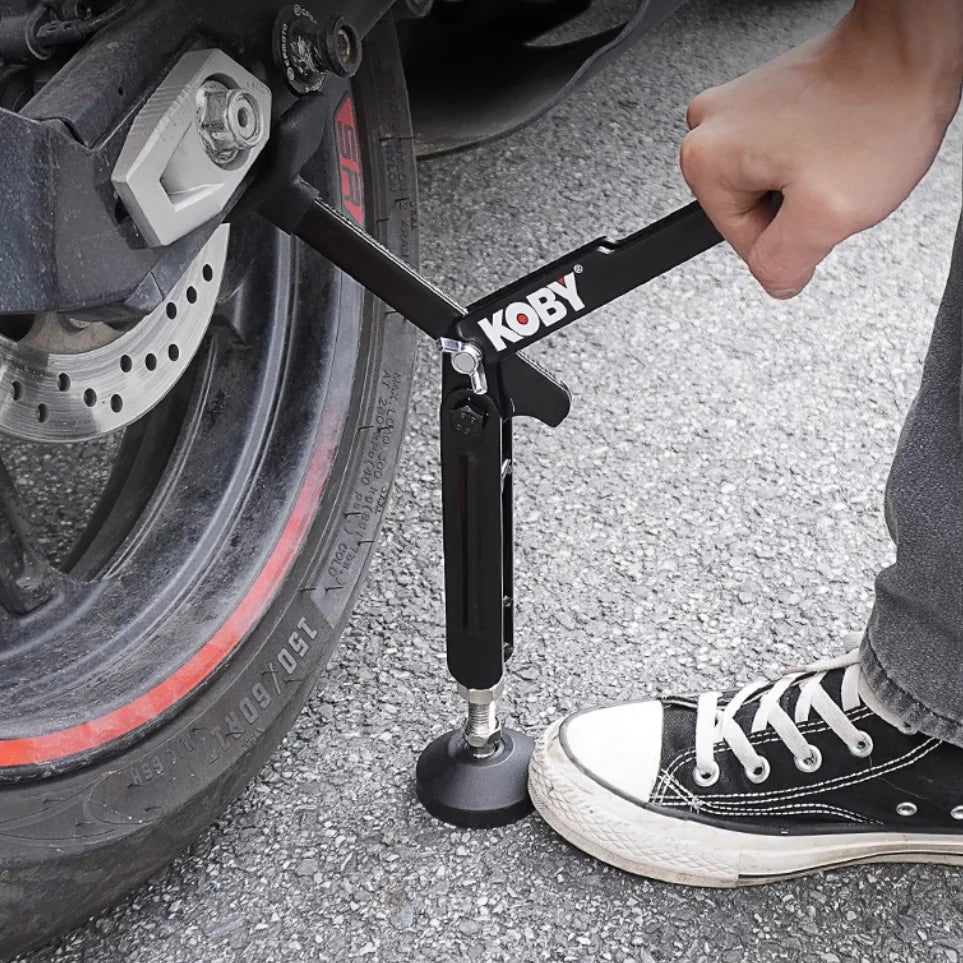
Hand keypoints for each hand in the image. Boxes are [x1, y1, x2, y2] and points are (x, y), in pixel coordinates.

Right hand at [680, 2, 962, 297]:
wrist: (910, 50)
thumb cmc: (874, 112)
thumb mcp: (826, 218)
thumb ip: (784, 266)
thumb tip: (777, 280)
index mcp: (705, 160)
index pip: (742, 243)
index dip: (789, 239)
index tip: (819, 206)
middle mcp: (710, 127)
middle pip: (751, 211)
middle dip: (797, 207)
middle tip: (833, 177)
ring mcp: (739, 106)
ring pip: (769, 182)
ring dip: (808, 180)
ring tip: (840, 152)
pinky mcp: (767, 96)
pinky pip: (783, 151)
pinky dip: (815, 153)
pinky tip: (840, 138)